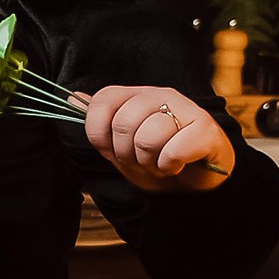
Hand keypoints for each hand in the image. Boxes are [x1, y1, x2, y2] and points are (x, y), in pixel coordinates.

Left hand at [83, 84, 233, 192]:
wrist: (196, 183)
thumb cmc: (157, 161)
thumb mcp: (121, 148)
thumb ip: (100, 127)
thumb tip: (72, 98)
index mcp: (136, 96)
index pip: (102, 102)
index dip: (99, 134)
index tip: (113, 150)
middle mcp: (160, 95)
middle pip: (123, 123)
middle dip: (127, 155)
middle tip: (143, 161)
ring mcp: (186, 109)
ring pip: (148, 137)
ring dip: (150, 163)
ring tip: (161, 163)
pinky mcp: (206, 130)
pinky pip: (173, 151)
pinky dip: (170, 166)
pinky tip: (178, 164)